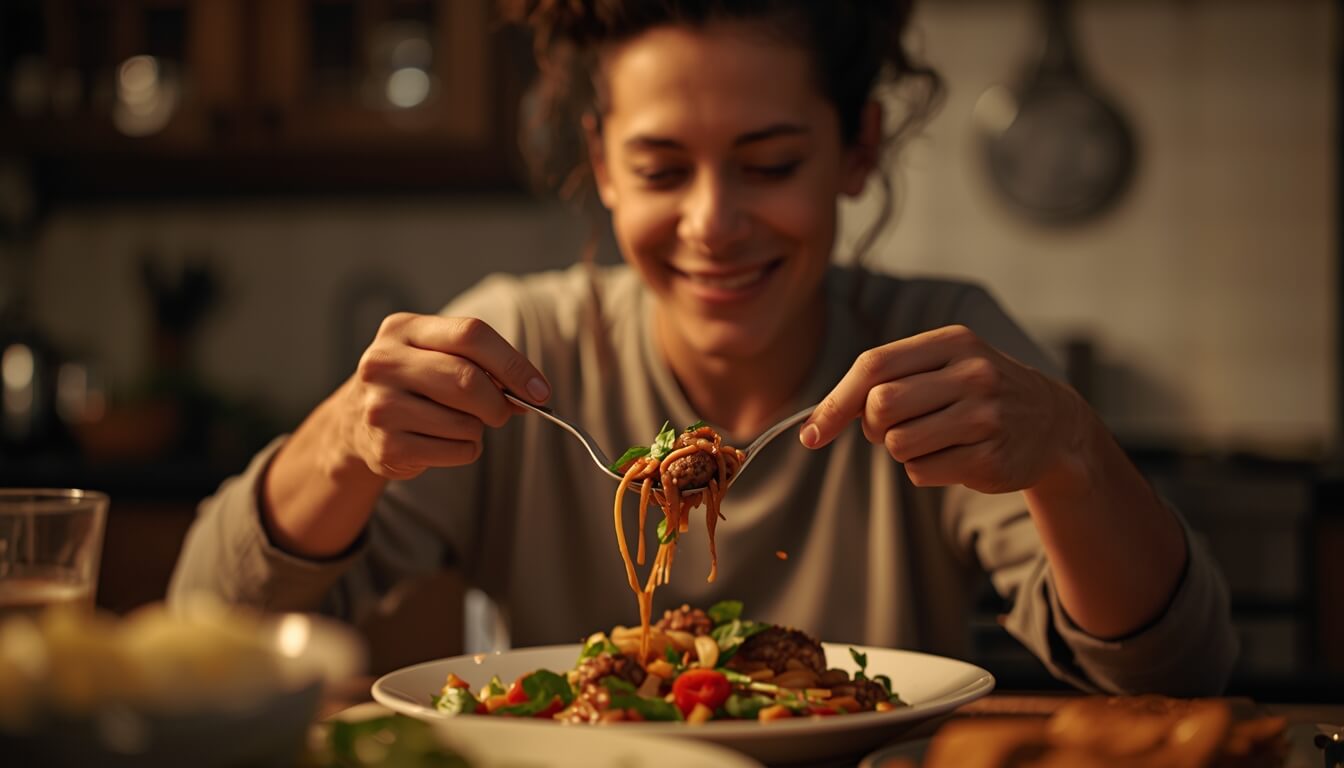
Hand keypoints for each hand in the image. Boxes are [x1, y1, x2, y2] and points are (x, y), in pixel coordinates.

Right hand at [342, 313, 549, 479]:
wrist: (356, 423)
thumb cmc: (415, 383)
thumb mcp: (438, 357)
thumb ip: (482, 365)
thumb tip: (533, 393)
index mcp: (403, 329)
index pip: (470, 335)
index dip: (513, 364)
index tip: (540, 391)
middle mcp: (383, 362)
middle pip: (467, 379)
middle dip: (498, 403)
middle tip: (503, 412)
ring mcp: (380, 406)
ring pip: (465, 422)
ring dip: (477, 429)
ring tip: (456, 424)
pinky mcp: (385, 447)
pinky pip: (455, 451)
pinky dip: (465, 450)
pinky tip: (442, 442)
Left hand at [800, 324, 1084, 493]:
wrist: (1053, 423)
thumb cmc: (976, 392)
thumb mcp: (942, 365)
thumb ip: (884, 380)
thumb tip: (814, 425)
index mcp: (953, 341)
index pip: (874, 366)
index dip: (835, 402)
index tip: (810, 434)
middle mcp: (973, 373)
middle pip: (880, 407)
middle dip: (873, 426)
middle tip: (892, 428)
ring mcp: (986, 416)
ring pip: (898, 445)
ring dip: (901, 450)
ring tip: (933, 438)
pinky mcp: (992, 458)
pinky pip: (921, 472)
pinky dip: (923, 470)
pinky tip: (954, 455)